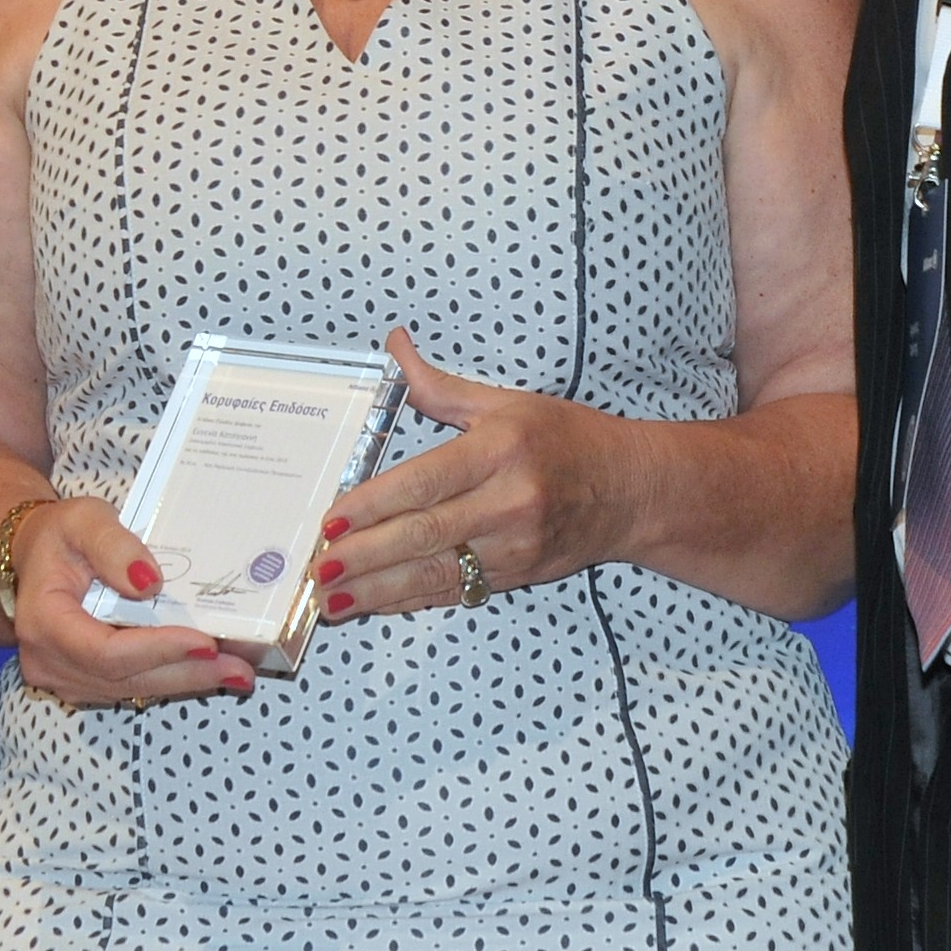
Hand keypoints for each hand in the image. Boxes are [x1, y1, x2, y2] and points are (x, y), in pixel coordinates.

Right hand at [7, 495, 254, 708]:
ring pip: (133, 688)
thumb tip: (149, 582)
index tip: (203, 640)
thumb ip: (113, 545)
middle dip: (186, 672)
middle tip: (239, 668)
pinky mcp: (85, 682)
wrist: (36, 557)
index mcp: (44, 622)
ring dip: (187, 680)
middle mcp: (49, 661)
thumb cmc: (60, 536)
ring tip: (238, 671)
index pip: (104, 651)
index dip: (156, 650)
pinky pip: (132, 685)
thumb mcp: (84, 520)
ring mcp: (66, 678)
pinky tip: (210, 670)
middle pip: (125, 679)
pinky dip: (172, 677)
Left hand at [313, 329, 644, 620]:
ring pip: (436, 573)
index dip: (375, 504)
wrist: (632, 490)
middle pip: (425, 534)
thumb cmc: (568, 437)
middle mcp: (509, 502)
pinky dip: (410, 601)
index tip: (333, 518)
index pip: (426, 482)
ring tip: (332, 599)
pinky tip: (374, 605)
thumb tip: (395, 346)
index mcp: (502, 450)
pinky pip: (455, 593)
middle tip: (318, 568)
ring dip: (378, 590)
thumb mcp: (507, 401)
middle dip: (365, 556)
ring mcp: (515, 547)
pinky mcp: (518, 577)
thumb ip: (441, 387)